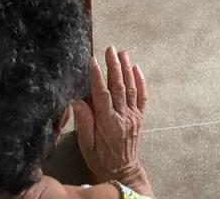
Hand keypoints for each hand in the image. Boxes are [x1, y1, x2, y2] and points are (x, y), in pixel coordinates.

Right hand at [73, 46, 147, 185]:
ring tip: (122, 52)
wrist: (123, 171)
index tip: (92, 60)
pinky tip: (137, 68)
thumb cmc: (101, 159)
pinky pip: (142, 97)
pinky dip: (141, 81)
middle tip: (110, 49)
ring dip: (126, 68)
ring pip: (131, 88)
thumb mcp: (86, 146)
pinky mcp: (139, 117)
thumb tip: (78, 101)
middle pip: (119, 87)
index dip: (97, 77)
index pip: (102, 95)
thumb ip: (84, 123)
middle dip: (114, 66)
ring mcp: (133, 116)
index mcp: (108, 123)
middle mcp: (123, 117)